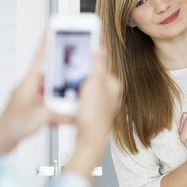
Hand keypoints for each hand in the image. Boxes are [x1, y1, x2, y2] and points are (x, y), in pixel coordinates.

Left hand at [0, 36, 73, 153]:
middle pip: (51, 78)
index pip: (39, 58)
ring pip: (51, 93)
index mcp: (29, 83)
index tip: (50, 31)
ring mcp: (30, 99)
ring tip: (66, 107)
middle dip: (62, 81)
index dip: (45, 44)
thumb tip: (75, 112)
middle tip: (73, 81)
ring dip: (59, 100)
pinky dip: (55, 111)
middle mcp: (29, 88)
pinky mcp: (32, 110)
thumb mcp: (42, 116)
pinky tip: (60, 119)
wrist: (0, 141)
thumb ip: (61, 112)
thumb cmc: (11, 125)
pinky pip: (48, 105)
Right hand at [64, 49, 120, 180]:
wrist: (89, 138)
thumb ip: (98, 63)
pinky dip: (76, 100)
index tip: (78, 61)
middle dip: (81, 78)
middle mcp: (111, 95)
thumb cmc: (94, 113)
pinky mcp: (93, 113)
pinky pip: (82, 101)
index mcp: (114, 85)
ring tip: (73, 93)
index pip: (100, 66)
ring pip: (86, 90)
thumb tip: (100, 48)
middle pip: (92, 78)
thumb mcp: (95, 81)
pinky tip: (72, 104)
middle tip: (73, 79)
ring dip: (77, 90)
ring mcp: (102, 105)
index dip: (87, 64)